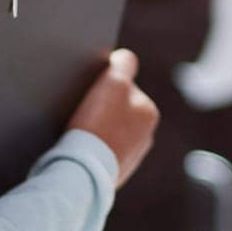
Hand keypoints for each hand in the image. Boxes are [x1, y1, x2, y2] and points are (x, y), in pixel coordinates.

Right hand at [68, 49, 158, 187]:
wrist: (82, 170)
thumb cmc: (98, 124)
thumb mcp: (114, 82)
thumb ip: (124, 64)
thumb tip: (125, 58)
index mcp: (150, 113)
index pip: (125, 85)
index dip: (105, 84)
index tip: (92, 92)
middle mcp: (146, 136)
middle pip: (118, 109)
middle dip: (103, 107)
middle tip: (84, 111)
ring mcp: (131, 156)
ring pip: (110, 130)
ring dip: (98, 128)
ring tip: (81, 131)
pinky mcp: (114, 172)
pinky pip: (102, 151)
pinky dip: (94, 146)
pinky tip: (82, 147)